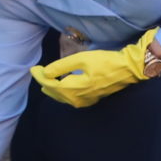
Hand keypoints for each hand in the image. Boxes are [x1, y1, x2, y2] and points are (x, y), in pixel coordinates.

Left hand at [32, 26, 160, 107]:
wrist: (127, 70)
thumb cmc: (105, 61)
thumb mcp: (82, 59)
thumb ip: (62, 66)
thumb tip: (46, 73)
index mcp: (75, 88)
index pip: (51, 84)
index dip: (40, 77)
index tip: (33, 68)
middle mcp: (78, 98)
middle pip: (55, 93)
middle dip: (44, 82)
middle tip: (37, 72)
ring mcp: (85, 101)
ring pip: (63, 98)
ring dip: (52, 90)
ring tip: (45, 82)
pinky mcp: (91, 100)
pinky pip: (71, 99)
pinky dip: (63, 94)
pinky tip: (61, 90)